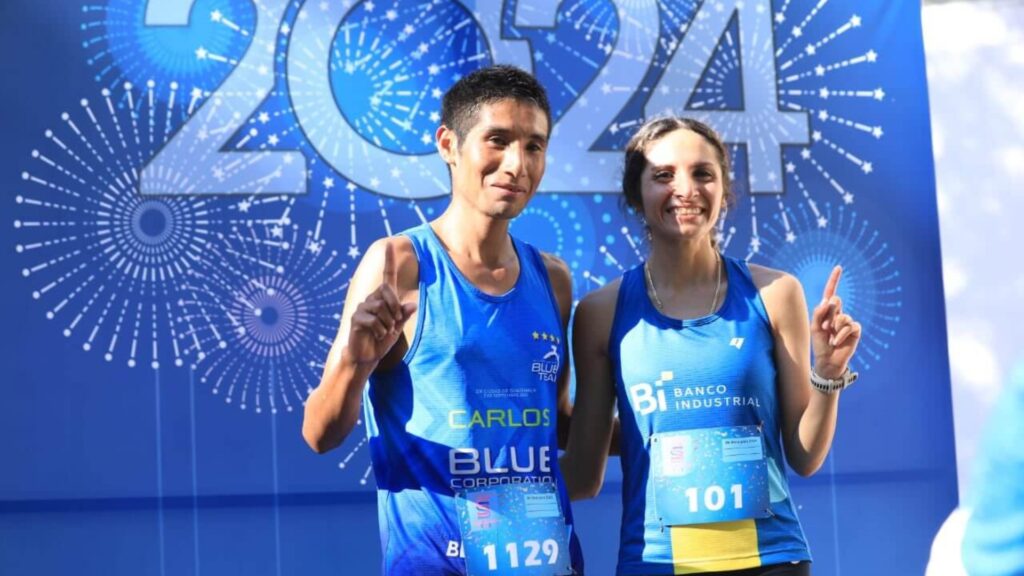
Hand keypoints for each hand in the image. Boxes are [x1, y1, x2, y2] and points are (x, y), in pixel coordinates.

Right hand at [347, 240, 416, 366]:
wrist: (365, 357)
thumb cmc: (380, 342)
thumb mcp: (397, 329)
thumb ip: (403, 316)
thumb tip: (412, 305)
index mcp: (382, 300)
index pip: (386, 277)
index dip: (388, 261)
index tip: (389, 244)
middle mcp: (371, 300)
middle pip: (387, 291)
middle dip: (395, 308)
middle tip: (394, 324)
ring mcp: (362, 308)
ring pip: (381, 307)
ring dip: (388, 323)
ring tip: (384, 332)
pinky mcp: (356, 318)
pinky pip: (373, 319)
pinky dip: (380, 330)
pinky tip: (378, 336)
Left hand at [810, 266, 861, 378]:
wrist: (827, 360)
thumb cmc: (819, 344)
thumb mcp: (814, 327)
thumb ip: (819, 313)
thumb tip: (828, 300)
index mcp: (827, 311)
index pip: (831, 293)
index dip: (834, 280)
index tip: (838, 267)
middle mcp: (838, 313)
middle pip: (836, 301)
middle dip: (828, 315)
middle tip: (824, 328)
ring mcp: (847, 321)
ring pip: (842, 316)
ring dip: (834, 328)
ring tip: (830, 338)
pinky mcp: (855, 330)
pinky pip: (850, 326)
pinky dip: (841, 334)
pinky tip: (837, 342)